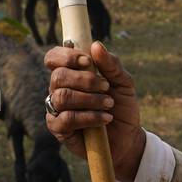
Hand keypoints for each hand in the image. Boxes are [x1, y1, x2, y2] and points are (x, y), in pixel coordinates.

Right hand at [44, 41, 145, 181]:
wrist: (128, 137)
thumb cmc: (122, 106)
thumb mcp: (124, 82)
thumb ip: (111, 64)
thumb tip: (95, 45)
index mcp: (72, 74)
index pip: (53, 58)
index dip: (66, 56)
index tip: (88, 62)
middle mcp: (60, 89)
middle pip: (58, 76)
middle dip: (85, 80)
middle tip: (106, 87)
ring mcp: (57, 109)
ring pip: (62, 97)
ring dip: (90, 99)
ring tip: (108, 104)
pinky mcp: (59, 129)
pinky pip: (65, 119)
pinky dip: (89, 117)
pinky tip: (104, 119)